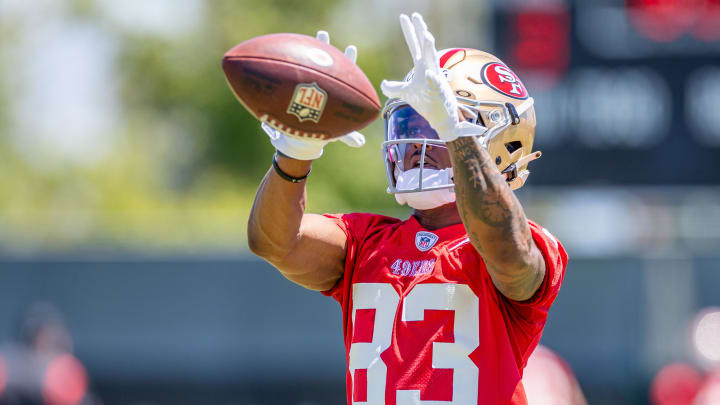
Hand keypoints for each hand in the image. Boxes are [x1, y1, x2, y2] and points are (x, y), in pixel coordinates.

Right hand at [261, 30, 365, 159]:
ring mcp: (308, 82)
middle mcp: (321, 82)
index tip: (350, 47)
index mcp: (336, 89)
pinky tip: (281, 55)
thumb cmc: (323, 129)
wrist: (305, 132)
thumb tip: (361, 144)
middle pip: (325, 61)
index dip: (348, 59)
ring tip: (301, 38)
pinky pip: (290, 74)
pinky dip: (287, 67)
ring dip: (305, 50)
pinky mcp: (295, 87)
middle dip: (324, 47)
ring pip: (307, 63)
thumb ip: (348, 135)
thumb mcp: (336, 132)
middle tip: (323, 34)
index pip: (344, 70)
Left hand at [380, 13, 483, 141]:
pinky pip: (436, 85)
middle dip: (420, 31)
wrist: (441, 119)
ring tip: (426, 36)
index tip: (404, 17)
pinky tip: (429, 74)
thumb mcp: (406, 93)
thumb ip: (394, 87)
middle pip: (424, 46)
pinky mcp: (439, 93)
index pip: (414, 45)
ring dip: (430, 48)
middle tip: (416, 16)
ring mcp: (435, 79)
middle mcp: (429, 68)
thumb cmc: (426, 103)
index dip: (409, 31)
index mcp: (421, 66)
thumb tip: (382, 84)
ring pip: (433, 60)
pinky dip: (433, 79)